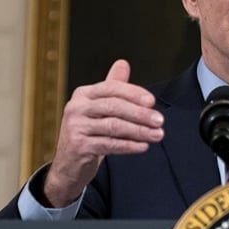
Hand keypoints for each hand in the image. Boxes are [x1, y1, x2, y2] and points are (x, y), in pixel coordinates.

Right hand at [43, 59, 163, 206]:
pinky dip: (129, 145)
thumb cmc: (88, 133)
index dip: (134, 93)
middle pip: (114, 106)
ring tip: (157, 135)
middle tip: (159, 120)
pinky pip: (109, 144)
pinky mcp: (78, 146)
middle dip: (140, 113)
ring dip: (139, 131)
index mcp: (82, 94)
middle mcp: (76, 108)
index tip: (152, 101)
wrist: (68, 164)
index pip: (111, 88)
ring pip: (114, 126)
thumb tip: (123, 63)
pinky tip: (143, 146)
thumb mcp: (98, 108)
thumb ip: (112, 87)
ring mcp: (75, 127)